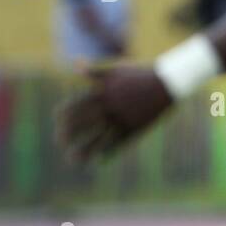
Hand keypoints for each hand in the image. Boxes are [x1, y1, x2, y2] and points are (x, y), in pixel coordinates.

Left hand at [55, 62, 173, 163]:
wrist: (169, 82)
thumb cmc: (139, 74)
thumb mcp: (115, 70)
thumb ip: (93, 72)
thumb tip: (75, 64)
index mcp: (103, 93)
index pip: (76, 106)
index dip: (64, 115)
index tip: (57, 122)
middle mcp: (110, 107)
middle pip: (83, 123)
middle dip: (69, 134)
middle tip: (59, 142)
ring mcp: (123, 119)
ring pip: (99, 137)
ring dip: (84, 149)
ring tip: (72, 159)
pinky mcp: (135, 128)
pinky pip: (119, 142)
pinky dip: (107, 152)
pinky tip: (97, 160)